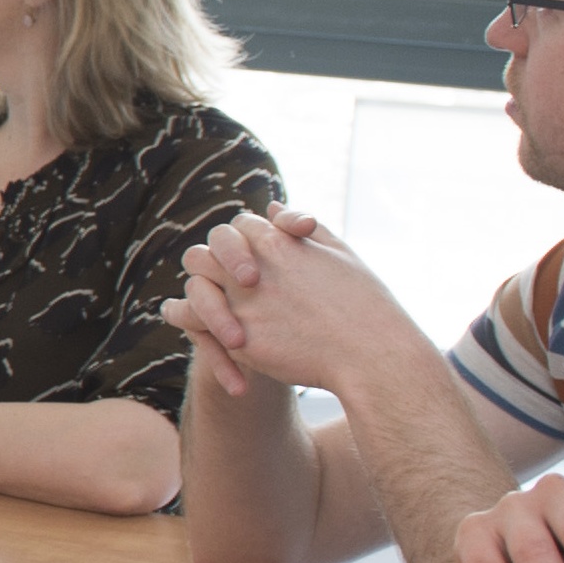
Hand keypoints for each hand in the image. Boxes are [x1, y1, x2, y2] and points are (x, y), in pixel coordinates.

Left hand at [156, 206, 416, 396]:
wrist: (372, 355)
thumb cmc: (364, 305)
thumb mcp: (338, 253)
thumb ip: (298, 228)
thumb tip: (271, 208)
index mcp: (276, 241)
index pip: (239, 227)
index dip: (247, 243)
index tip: (260, 264)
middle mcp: (250, 267)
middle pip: (205, 252)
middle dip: (212, 266)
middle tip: (232, 287)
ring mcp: (239, 303)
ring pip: (194, 286)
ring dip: (202, 296)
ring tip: (223, 312)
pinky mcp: (236, 340)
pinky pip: (193, 323)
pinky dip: (191, 322)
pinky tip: (205, 328)